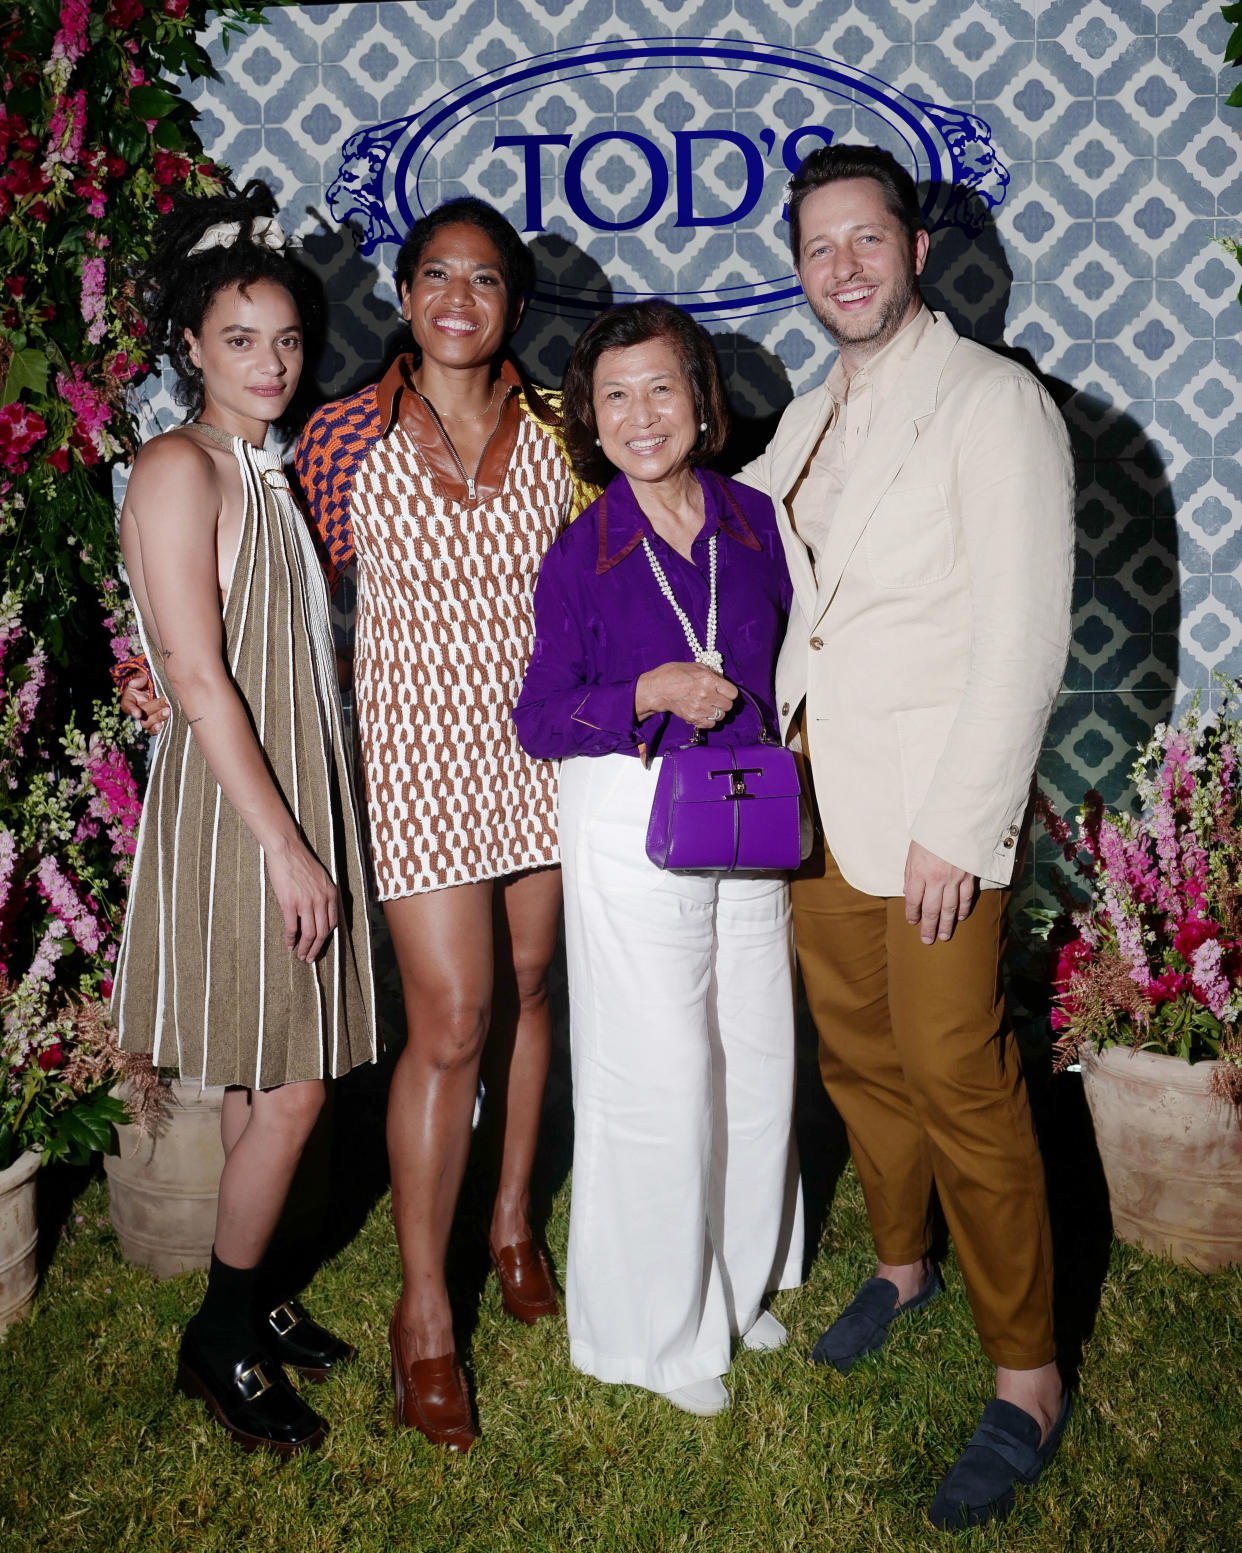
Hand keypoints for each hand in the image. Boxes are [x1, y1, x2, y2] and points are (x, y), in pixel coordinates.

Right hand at [120, 671, 170, 733]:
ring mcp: (146, 716)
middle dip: (154, 709)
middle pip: (142, 714)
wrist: (155, 685)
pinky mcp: (154, 720)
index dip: (132, 710)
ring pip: (148, 723)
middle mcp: (137, 709)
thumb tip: (133, 683)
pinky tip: (162, 726)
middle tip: (165, 702)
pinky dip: (156, 729)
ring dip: (158, 718)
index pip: (128, 705)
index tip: (138, 713)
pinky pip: (153, 728)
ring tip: (167, 711)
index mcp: (130, 698)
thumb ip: (139, 679)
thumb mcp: (142, 676)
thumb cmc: (146, 680)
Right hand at [265, 841, 340, 962]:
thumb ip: (323, 895)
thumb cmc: (301, 862)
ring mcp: (306, 903)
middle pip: (322, 932)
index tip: (320, 945)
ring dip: (305, 948)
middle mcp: (321, 900)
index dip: (326, 938)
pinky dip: (291, 939)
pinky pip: (292, 927)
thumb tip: (320, 912)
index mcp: (330, 894)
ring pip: (309, 934)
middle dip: (316, 948)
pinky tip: (289, 945)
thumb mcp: (321, 878)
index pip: (332, 923)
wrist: (287, 850)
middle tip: (310, 958)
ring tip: (300, 956)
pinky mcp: (290, 903)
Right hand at [635, 662, 738, 728]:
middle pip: (728, 706)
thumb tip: (722, 682)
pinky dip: (709, 720)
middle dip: (724, 702)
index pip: (733, 693)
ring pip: (721, 716)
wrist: (657, 689)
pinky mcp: (693, 718)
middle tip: (717, 699)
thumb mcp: (695, 667)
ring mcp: (700, 708)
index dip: (730, 692)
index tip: (725, 692)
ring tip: (709, 706)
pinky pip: (711, 724)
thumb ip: (712, 674)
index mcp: (708, 679)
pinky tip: (703, 713)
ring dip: (717, 712)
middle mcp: (706, 694)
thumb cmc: (674, 674)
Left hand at [903, 840, 976, 945]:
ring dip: (946, 924)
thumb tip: (907, 892)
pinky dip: (963, 909)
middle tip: (927, 940)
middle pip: (931, 909)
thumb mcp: (913, 851)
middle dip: (928, 927)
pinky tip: (960, 917)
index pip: (913, 900)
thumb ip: (910, 873)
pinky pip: (966, 897)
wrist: (957, 819)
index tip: (912, 922)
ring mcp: (954, 879)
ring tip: (944, 936)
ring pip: (950, 908)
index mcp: (919, 871)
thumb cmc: (931, 834)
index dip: (912, 913)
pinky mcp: (969, 875)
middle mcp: (936, 879)